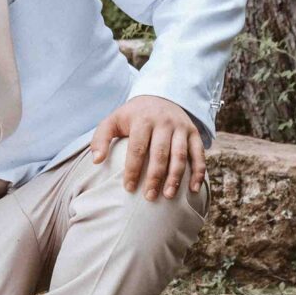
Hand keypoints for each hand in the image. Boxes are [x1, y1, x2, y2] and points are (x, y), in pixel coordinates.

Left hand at [87, 96, 204, 200]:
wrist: (160, 96)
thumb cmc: (132, 116)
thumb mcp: (113, 120)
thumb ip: (101, 138)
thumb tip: (96, 161)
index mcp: (142, 120)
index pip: (137, 148)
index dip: (133, 169)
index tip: (129, 188)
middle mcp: (164, 123)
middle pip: (160, 154)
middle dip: (155, 177)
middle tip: (149, 197)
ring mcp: (181, 127)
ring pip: (180, 155)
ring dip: (176, 177)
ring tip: (168, 195)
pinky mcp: (194, 132)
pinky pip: (199, 153)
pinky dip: (198, 172)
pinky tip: (193, 189)